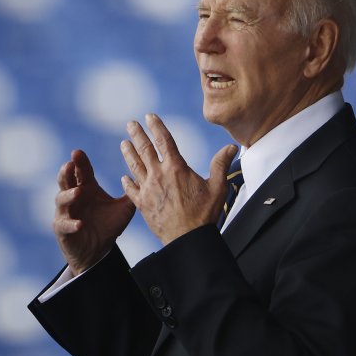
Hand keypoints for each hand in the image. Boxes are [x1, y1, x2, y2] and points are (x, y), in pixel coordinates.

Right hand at [53, 149, 135, 275]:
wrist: (97, 252)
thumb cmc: (108, 226)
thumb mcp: (123, 209)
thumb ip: (132, 194)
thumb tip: (148, 177)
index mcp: (86, 188)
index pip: (81, 171)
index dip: (79, 162)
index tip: (78, 152)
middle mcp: (73, 197)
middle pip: (65, 180)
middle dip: (66, 172)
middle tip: (69, 164)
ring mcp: (66, 212)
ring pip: (61, 200)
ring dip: (68, 195)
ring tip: (78, 192)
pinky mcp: (62, 229)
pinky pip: (64, 224)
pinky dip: (71, 223)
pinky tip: (80, 224)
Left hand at [120, 114, 237, 244]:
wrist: (187, 238)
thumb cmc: (204, 214)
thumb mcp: (217, 187)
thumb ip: (221, 164)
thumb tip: (231, 147)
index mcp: (176, 168)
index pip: (164, 140)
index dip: (156, 126)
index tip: (149, 116)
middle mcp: (159, 175)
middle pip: (145, 149)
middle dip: (137, 134)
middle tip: (130, 124)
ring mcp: (148, 189)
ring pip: (134, 166)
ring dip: (128, 153)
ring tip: (123, 143)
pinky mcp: (142, 204)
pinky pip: (131, 190)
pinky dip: (127, 182)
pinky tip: (124, 177)